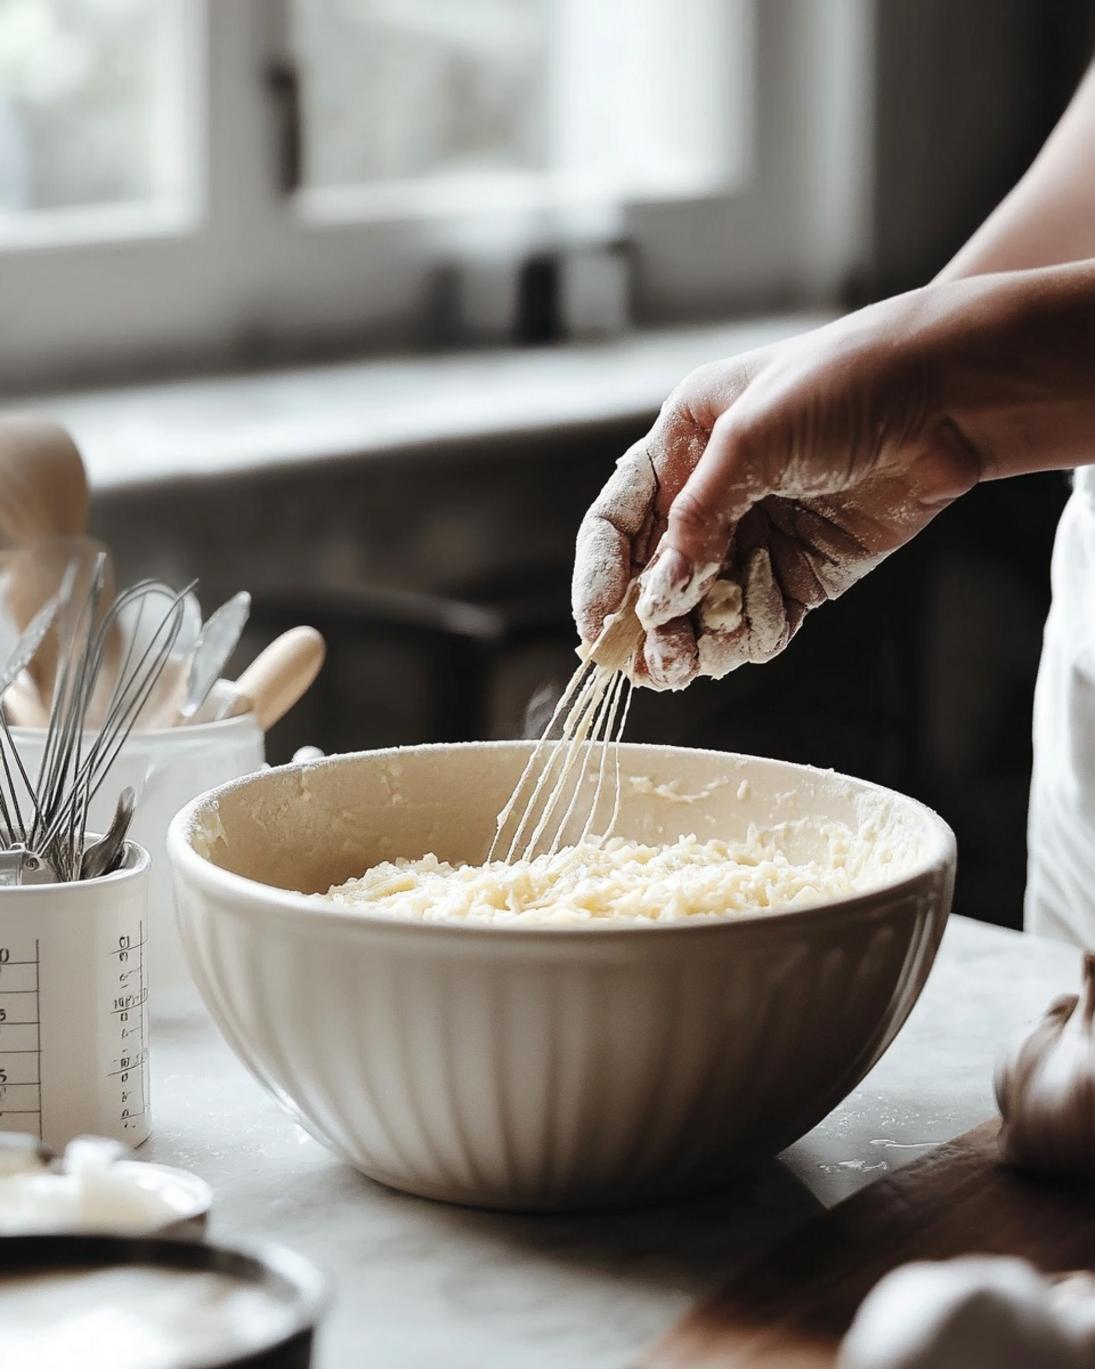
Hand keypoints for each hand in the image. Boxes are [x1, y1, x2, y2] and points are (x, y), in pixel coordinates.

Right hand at [572, 290, 982, 687]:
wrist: (946, 394)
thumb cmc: (842, 383)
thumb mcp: (750, 440)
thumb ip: (698, 520)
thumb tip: (658, 596)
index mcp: (683, 445)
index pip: (618, 522)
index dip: (600, 577)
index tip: (597, 628)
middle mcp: (712, 494)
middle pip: (656, 576)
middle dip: (649, 624)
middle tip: (649, 666)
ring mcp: (757, 535)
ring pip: (703, 607)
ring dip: (696, 639)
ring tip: (695, 661)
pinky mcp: (801, 570)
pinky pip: (757, 618)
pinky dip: (748, 635)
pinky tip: (749, 636)